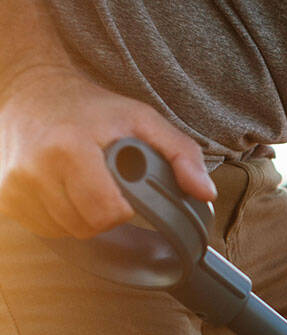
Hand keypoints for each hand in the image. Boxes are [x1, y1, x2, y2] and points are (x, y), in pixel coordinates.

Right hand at [0, 65, 215, 238]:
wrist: (32, 89)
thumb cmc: (93, 108)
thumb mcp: (143, 120)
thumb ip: (181, 155)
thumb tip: (204, 193)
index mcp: (69, 147)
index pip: (105, 212)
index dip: (123, 208)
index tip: (123, 189)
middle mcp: (35, 167)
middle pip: (85, 227)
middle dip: (103, 215)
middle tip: (104, 186)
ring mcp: (15, 184)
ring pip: (64, 231)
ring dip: (81, 217)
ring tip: (83, 184)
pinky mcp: (5, 196)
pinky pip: (44, 228)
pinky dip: (59, 217)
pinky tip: (63, 190)